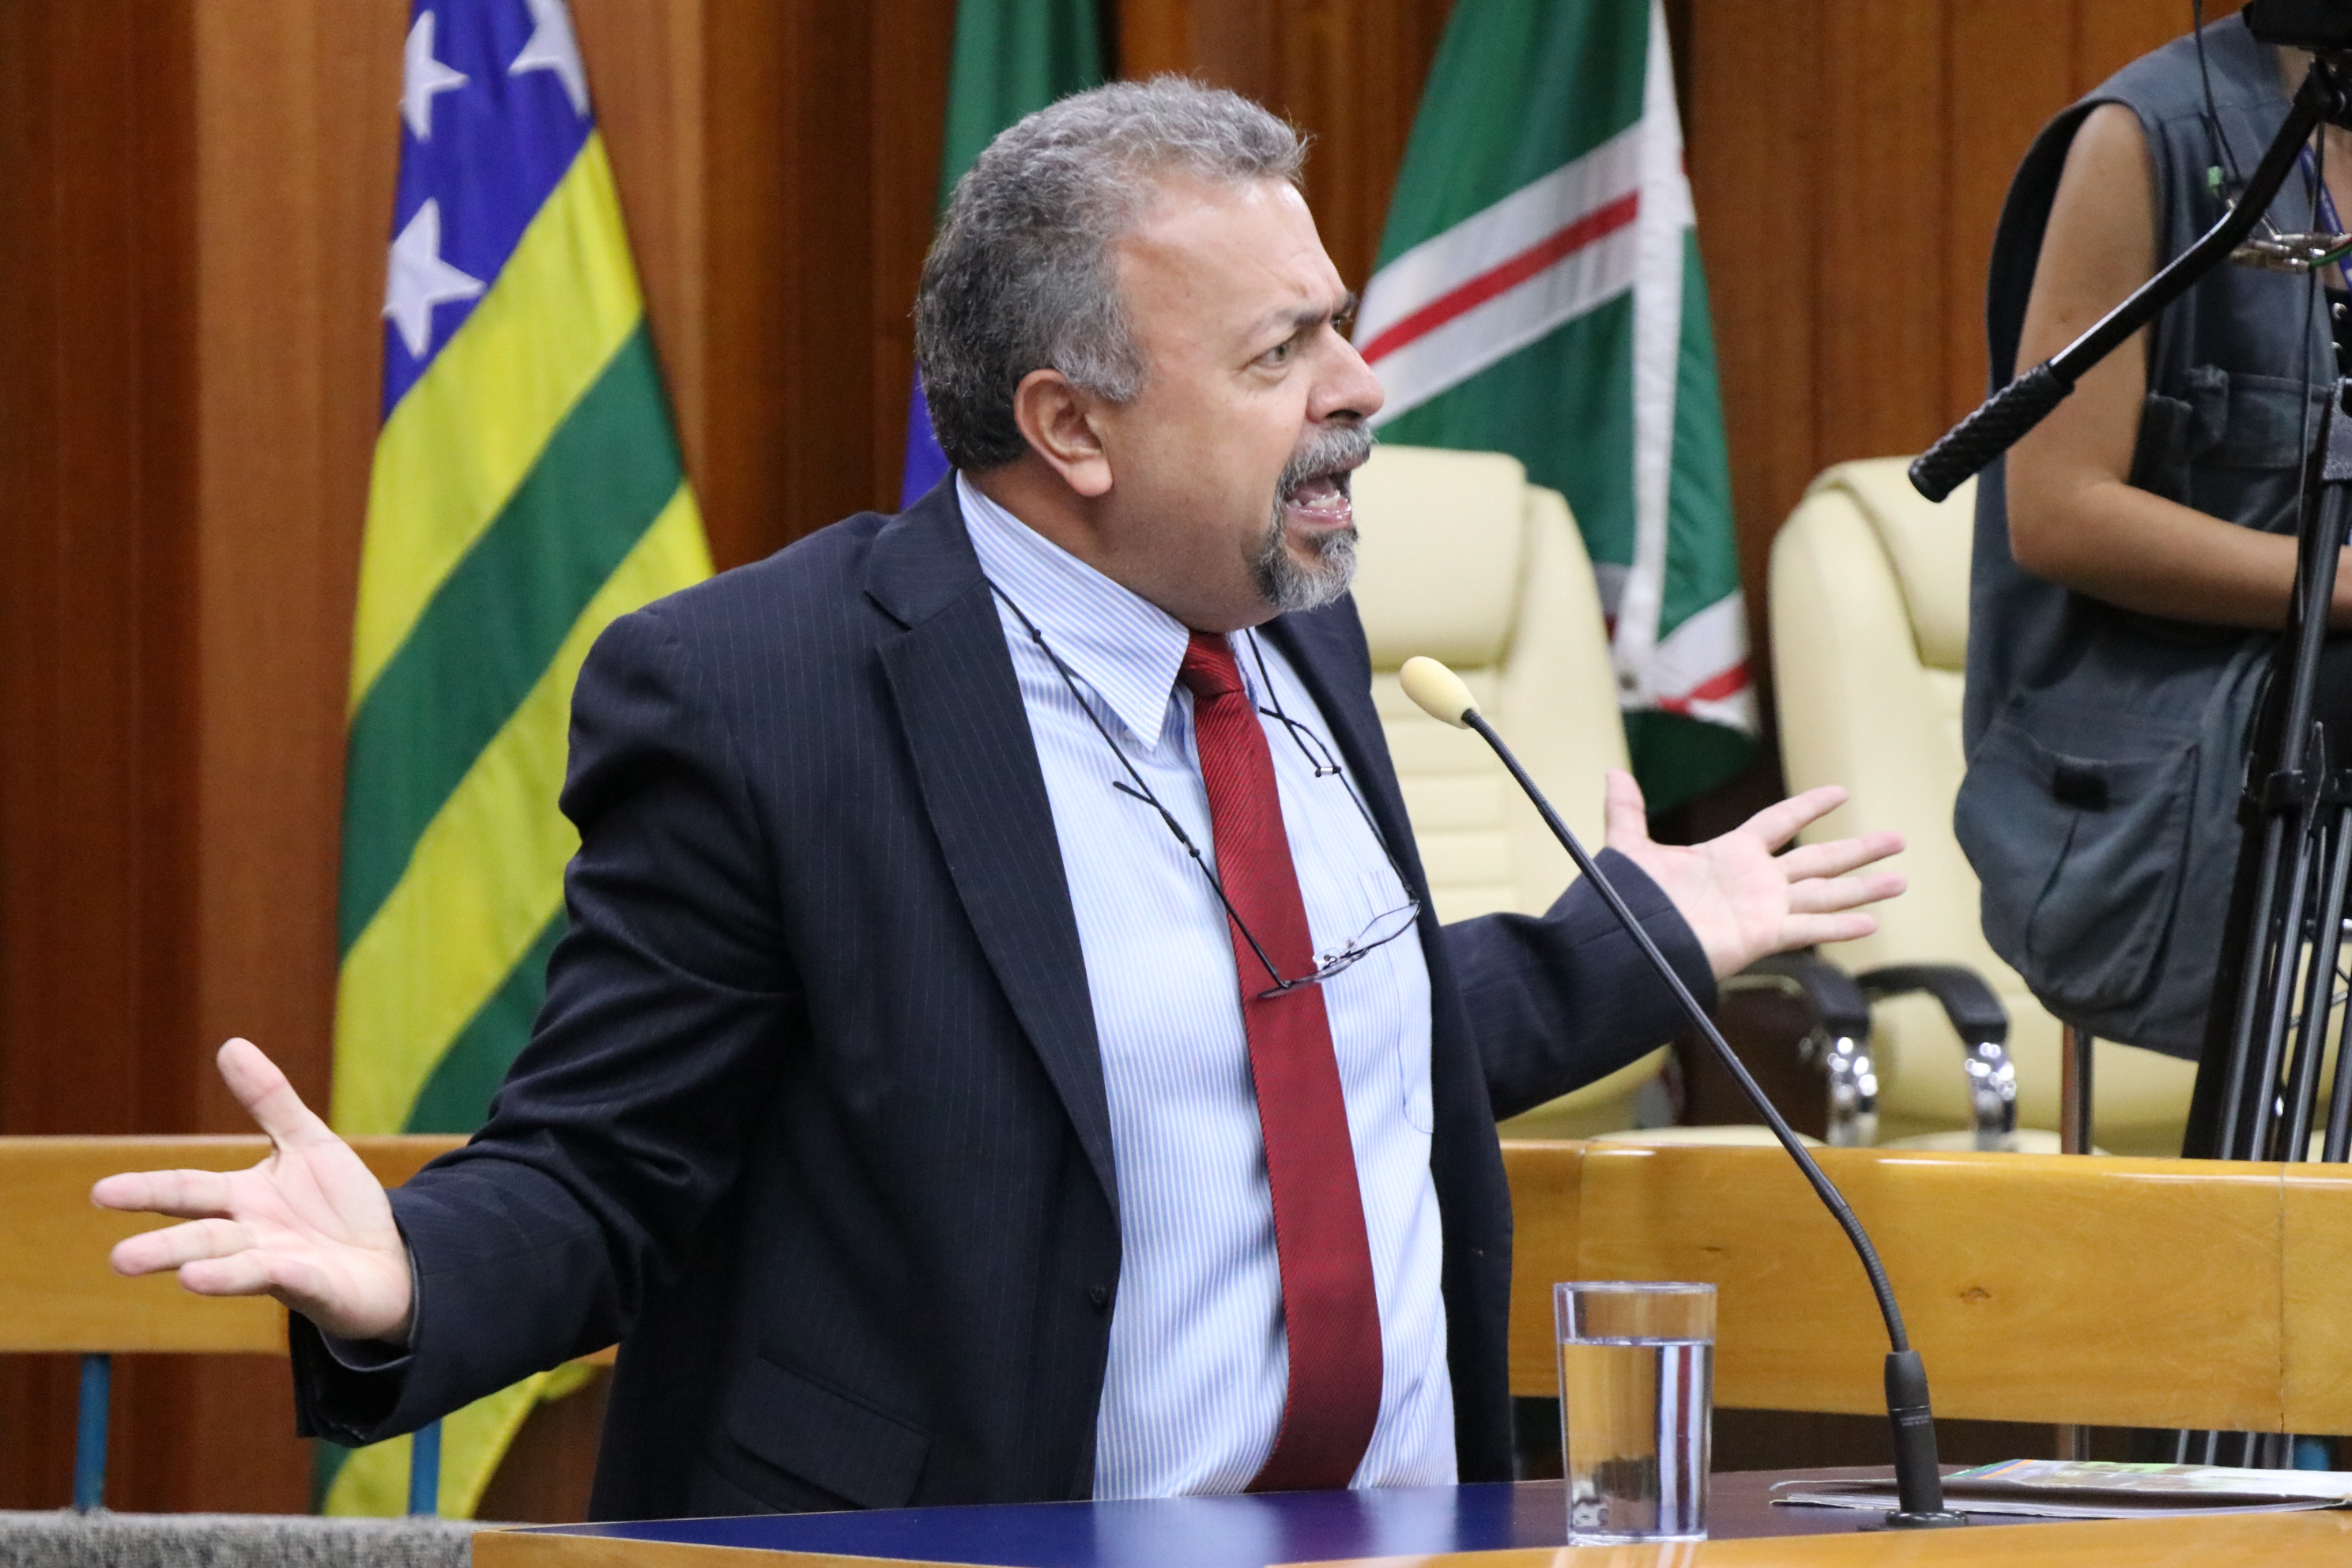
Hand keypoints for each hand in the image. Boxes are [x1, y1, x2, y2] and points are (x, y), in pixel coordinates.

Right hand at [91, 1038, 414, 1344]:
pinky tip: (270, 1271)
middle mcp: (250, 1236)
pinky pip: (295, 1279)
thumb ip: (270, 1100)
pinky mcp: (316, 1286)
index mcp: (241, 1198)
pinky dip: (280, 1274)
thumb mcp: (306, 1142)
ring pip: (238, 1268)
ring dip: (213, 1272)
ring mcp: (280, 1265)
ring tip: (184, 1275)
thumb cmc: (338, 1204)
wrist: (391, 1257)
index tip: (100, 1193)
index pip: (186, 1191)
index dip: (146, 1190)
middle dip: (162, 1247)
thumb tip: (231, 1044)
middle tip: (119, 1259)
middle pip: (200, 1238)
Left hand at [1601, 770, 1903, 978]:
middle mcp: (1755, 880)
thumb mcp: (1629, 849)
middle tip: (1899, 840)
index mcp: (1731, 854)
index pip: (1780, 821)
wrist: (1629, 946)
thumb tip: (1612, 773)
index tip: (1841, 792)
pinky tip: (1872, 923)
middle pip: (1819, 859)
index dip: (1809, 806)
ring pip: (1826, 892)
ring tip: (1902, 880)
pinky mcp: (1764, 935)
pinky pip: (1809, 928)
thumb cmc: (1631, 902)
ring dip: (1864, 888)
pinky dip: (1840, 926)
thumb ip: (1626, 811)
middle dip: (1859, 850)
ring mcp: (1764, 908)